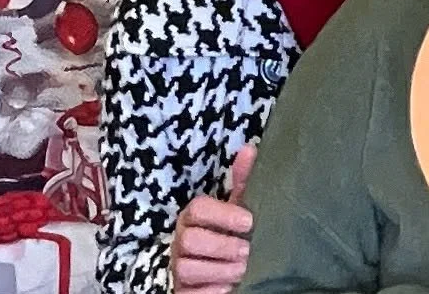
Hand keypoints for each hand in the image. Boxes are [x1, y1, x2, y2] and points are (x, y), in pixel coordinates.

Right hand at [170, 143, 256, 293]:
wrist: (216, 269)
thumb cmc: (228, 233)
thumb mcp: (236, 208)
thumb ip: (242, 182)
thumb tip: (251, 148)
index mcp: (193, 216)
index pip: (198, 209)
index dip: (224, 215)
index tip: (249, 222)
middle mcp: (181, 240)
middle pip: (191, 240)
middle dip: (222, 247)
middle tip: (247, 250)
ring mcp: (177, 267)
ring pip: (186, 268)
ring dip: (219, 271)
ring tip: (242, 269)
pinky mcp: (180, 290)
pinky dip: (210, 291)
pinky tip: (228, 288)